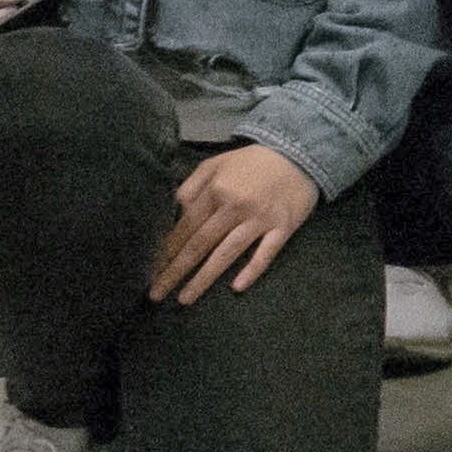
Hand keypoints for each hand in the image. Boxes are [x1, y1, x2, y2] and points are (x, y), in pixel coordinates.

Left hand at [145, 141, 319, 304]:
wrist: (298, 153)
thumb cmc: (253, 162)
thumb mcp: (216, 163)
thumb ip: (192, 185)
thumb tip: (176, 211)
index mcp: (216, 190)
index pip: (186, 226)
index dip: (168, 250)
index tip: (153, 269)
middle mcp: (235, 206)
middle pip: (200, 244)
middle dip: (176, 270)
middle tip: (157, 293)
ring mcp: (260, 219)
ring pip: (227, 253)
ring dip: (204, 278)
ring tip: (185, 298)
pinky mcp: (283, 227)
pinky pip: (266, 253)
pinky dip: (252, 270)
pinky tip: (237, 287)